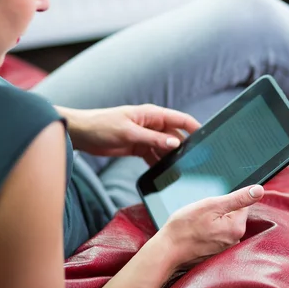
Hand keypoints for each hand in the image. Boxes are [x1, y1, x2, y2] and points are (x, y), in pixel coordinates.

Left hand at [61, 104, 200, 165]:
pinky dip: (158, 163)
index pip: (180, 119)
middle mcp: (151, 124)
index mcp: (151, 114)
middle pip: (175, 135)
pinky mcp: (138, 147)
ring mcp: (145, 136)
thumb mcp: (129, 133)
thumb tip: (175, 144)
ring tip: (181, 170)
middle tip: (196, 162)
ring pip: (165, 148)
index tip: (208, 138)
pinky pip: (154, 156)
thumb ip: (153, 139)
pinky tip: (164, 173)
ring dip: (171, 158)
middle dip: (185, 147)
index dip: (195, 128)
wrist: (80, 133)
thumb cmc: (101, 126)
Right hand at [158, 185, 264, 269]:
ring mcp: (225, 247)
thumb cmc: (185, 227)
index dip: (225, 200)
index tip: (211, 206)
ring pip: (223, 223)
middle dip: (218, 210)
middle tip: (202, 215)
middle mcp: (235, 240)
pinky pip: (216, 233)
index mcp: (237, 227)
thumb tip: (259, 190)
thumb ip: (238, 198)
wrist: (167, 250)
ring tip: (198, 225)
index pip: (241, 204)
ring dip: (212, 220)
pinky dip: (208, 230)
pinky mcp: (216, 251)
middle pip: (232, 214)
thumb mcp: (211, 205)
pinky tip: (197, 232)